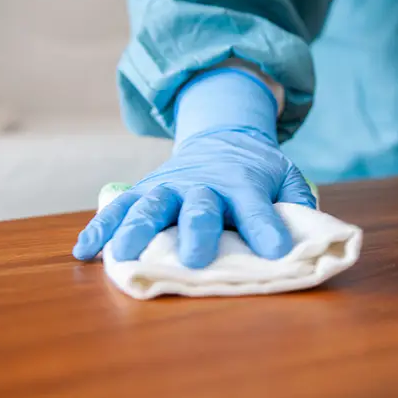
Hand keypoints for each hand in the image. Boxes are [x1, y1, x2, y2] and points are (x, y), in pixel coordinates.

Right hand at [73, 68, 314, 267]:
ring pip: (151, 206)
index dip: (266, 228)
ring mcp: (170, 187)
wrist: (222, 138)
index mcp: (244, 183)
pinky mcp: (144, 189)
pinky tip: (84, 251)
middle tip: (196, 258)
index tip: (276, 252)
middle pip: (200, 206)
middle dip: (197, 231)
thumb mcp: (286, 176)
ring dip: (136, 229)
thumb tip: (312, 234)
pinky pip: (118, 207)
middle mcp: (204, 184)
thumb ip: (298, 202)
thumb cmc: (256, 169)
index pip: (257, 207)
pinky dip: (100, 227)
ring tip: (124, 255)